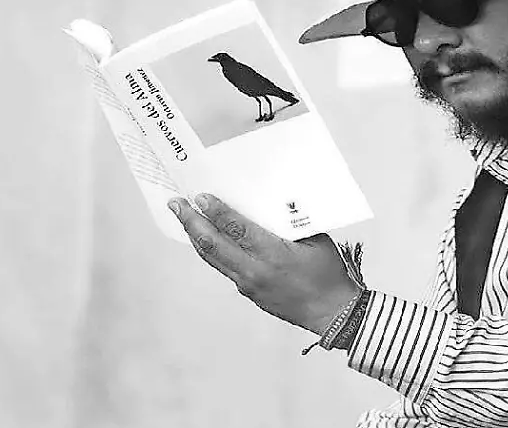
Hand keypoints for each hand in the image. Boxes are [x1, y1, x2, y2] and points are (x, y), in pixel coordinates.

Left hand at [168, 193, 359, 334]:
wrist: (331, 311)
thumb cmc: (328, 273)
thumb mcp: (316, 240)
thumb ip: (292, 222)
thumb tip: (271, 202)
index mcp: (273, 255)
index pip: (236, 229)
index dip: (216, 211)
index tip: (200, 196)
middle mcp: (254, 271)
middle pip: (213, 244)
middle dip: (191, 221)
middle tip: (176, 202)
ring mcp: (247, 284)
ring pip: (212, 258)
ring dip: (195, 236)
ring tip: (183, 217)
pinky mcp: (247, 292)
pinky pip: (222, 267)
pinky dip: (210, 250)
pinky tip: (206, 239)